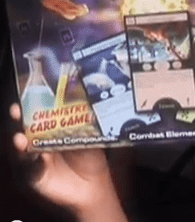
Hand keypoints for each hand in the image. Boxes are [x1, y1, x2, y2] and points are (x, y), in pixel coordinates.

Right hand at [10, 103, 126, 221]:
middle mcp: (36, 142)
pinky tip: (40, 158)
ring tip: (20, 138)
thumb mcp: (89, 136)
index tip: (26, 95)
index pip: (35, 114)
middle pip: (21, 128)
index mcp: (48, 129)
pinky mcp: (33, 177)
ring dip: (19, 143)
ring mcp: (32, 159)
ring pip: (20, 150)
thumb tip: (89, 104)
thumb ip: (85, 123)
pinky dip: (34, 164)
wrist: (93, 184)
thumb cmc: (89, 156)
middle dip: (17, 120)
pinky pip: (30, 170)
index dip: (29, 105)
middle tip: (16, 111)